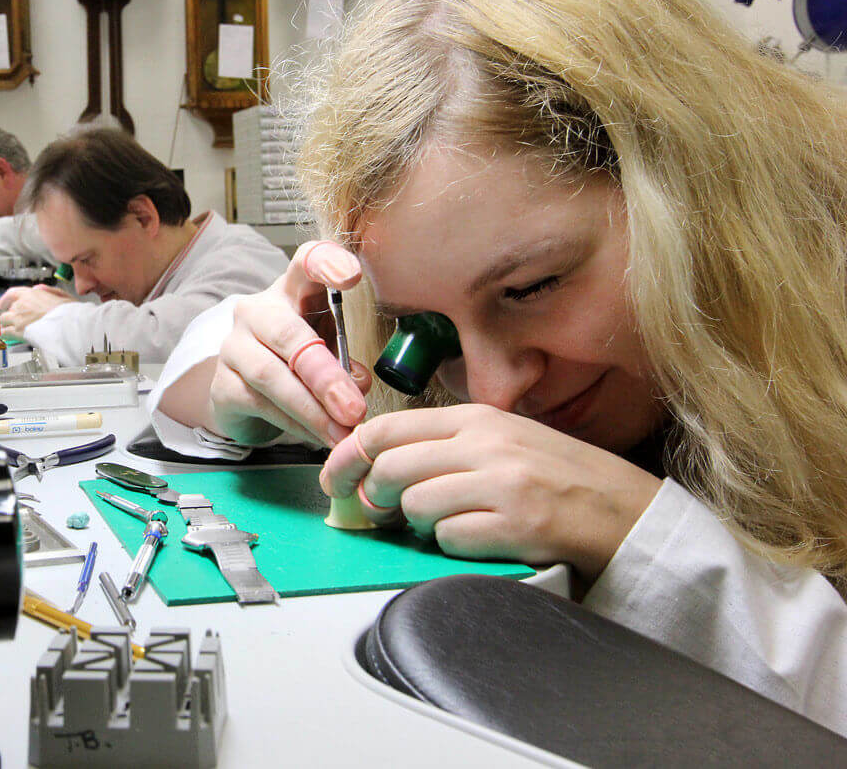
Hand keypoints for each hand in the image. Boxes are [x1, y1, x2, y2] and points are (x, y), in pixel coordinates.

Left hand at [0, 284, 71, 334]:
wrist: (65, 325)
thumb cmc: (67, 312)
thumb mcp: (61, 295)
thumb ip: (47, 290)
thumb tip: (37, 288)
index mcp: (32, 294)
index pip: (12, 293)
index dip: (5, 299)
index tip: (3, 303)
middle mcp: (22, 304)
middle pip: (8, 308)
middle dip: (10, 314)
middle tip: (14, 319)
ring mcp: (18, 318)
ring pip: (3, 320)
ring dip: (6, 323)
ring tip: (10, 328)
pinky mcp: (17, 331)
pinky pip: (4, 332)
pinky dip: (3, 333)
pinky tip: (6, 336)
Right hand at [208, 240, 370, 447]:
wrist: (246, 392)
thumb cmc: (296, 360)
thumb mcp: (328, 350)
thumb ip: (345, 361)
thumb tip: (358, 384)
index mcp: (291, 291)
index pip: (305, 262)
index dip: (326, 262)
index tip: (350, 276)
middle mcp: (256, 311)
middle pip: (287, 333)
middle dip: (324, 375)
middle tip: (353, 408)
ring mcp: (234, 346)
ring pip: (271, 376)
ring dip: (311, 409)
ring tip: (341, 432)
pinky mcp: (222, 383)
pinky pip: (259, 404)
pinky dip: (293, 424)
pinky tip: (316, 437)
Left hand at [322, 404, 661, 580]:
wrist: (630, 512)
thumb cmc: (564, 479)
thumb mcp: (504, 441)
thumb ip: (447, 446)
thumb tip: (381, 463)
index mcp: (478, 419)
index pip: (387, 428)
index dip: (347, 456)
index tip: (335, 478)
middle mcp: (486, 444)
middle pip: (390, 466)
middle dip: (372, 495)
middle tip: (377, 511)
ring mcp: (502, 483)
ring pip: (414, 503)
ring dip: (418, 523)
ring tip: (446, 524)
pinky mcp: (517, 524)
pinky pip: (450, 537)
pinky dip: (452, 544)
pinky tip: (478, 539)